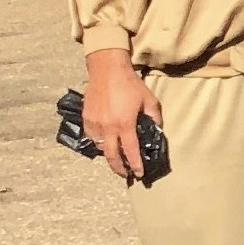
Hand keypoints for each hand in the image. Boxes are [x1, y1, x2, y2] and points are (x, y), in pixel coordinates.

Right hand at [83, 49, 160, 181]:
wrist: (106, 69)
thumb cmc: (130, 84)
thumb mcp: (149, 100)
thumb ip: (154, 117)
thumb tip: (157, 130)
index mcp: (124, 124)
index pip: (130, 151)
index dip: (135, 165)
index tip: (138, 174)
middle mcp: (107, 127)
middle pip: (111, 155)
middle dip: (118, 168)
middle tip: (125, 175)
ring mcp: (94, 123)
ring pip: (99, 147)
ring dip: (108, 156)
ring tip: (116, 160)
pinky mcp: (86, 117)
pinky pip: (90, 136)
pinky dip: (97, 143)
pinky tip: (104, 144)